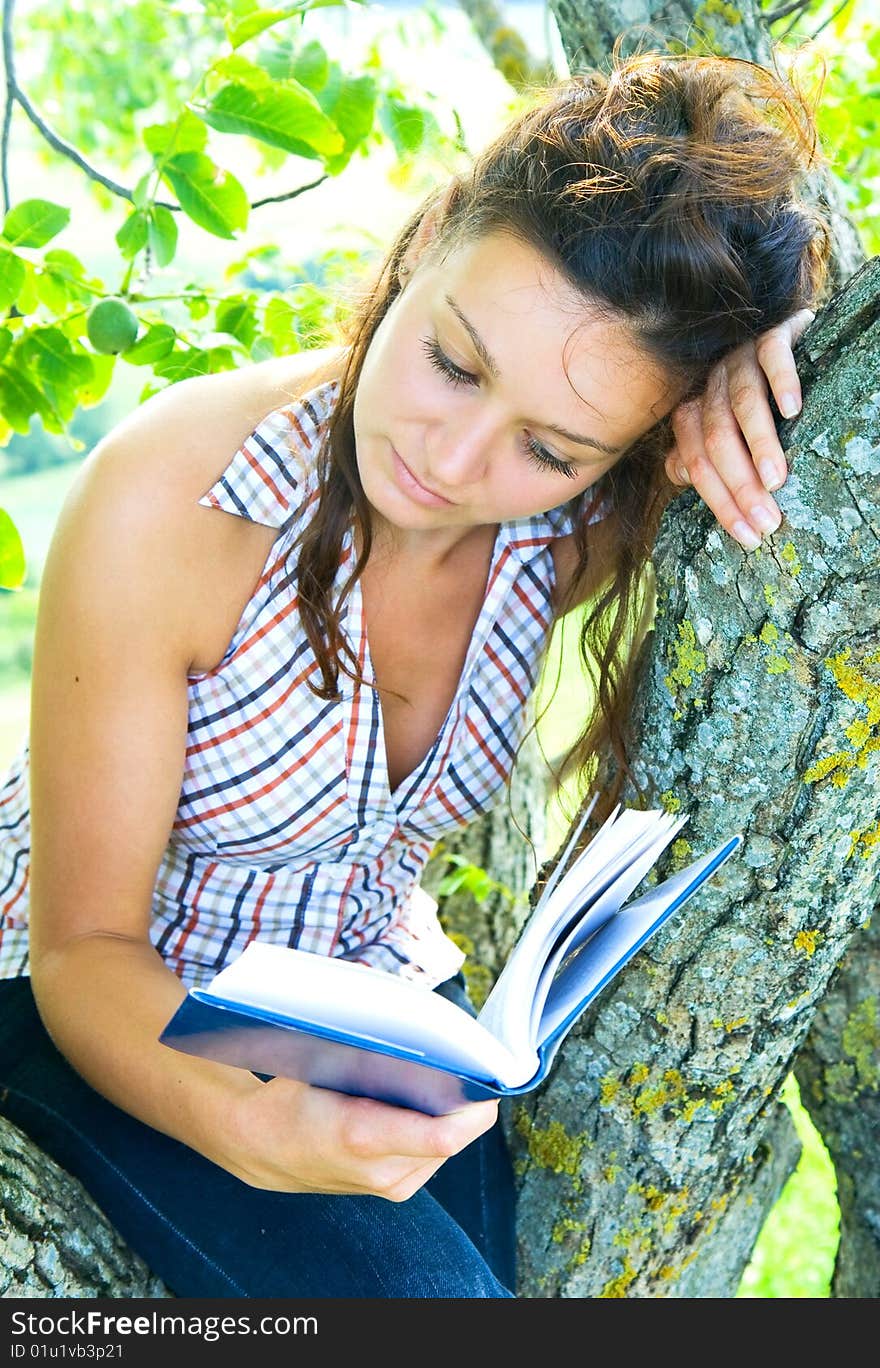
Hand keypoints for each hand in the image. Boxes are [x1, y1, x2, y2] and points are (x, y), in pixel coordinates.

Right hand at [218, 1073, 499, 1198]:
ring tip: (441, 1078)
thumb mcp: (324, 1061)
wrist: (262, 1148)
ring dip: (454, 1112)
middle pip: (457, 1136)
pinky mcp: (397, 1190)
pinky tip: (421, 1103)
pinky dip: (438, 1126)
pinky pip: (436, 1153)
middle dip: (466, 1098)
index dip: (474, 1104)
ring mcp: (391, 1186)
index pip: (445, 1135)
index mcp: (363, 1136)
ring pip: (451, 1144)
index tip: (481, 1069)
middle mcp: (384, 1171)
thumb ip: (372, 1051)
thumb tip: (421, 1028)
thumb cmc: (291, 1095)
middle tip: (465, 1061)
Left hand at [665, 309, 815, 550]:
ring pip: (742, 404)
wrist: (778, 334)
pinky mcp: (771, 333)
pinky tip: (794, 409)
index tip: (748, 536)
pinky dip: (782, 382)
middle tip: (768, 520)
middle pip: (716, 440)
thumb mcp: (722, 428)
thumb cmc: (750, 396)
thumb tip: (681, 474)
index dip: (720, 502)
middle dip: (741, 485)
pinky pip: (772, 356)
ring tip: (776, 480)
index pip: (696, 463)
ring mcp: (738, 358)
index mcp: (693, 411)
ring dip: (759, 444)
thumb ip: (697, 452)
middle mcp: (710, 385)